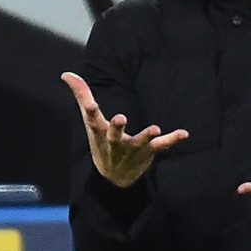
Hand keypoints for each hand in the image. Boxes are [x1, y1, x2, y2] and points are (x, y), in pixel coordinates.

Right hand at [62, 72, 188, 187]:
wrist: (114, 177)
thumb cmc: (101, 141)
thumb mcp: (90, 120)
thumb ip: (81, 94)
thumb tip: (66, 74)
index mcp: (99, 132)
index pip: (92, 120)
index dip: (90, 110)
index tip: (89, 103)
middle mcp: (115, 142)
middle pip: (114, 135)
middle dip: (117, 127)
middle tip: (120, 118)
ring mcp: (132, 148)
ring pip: (140, 143)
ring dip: (147, 136)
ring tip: (154, 129)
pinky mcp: (148, 152)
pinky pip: (161, 146)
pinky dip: (172, 140)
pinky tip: (184, 134)